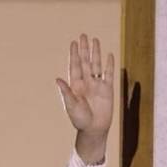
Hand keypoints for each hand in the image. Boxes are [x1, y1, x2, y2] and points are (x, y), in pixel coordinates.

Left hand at [56, 34, 113, 163]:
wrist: (94, 129)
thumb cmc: (80, 120)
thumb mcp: (71, 106)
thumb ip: (66, 92)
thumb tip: (57, 79)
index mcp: (75, 86)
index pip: (75, 66)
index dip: (74, 54)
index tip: (73, 43)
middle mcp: (86, 82)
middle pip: (85, 62)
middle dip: (84, 49)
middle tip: (83, 35)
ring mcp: (97, 85)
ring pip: (96, 65)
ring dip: (96, 53)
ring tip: (95, 40)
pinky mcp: (107, 89)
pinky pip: (108, 74)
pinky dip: (109, 65)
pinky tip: (109, 55)